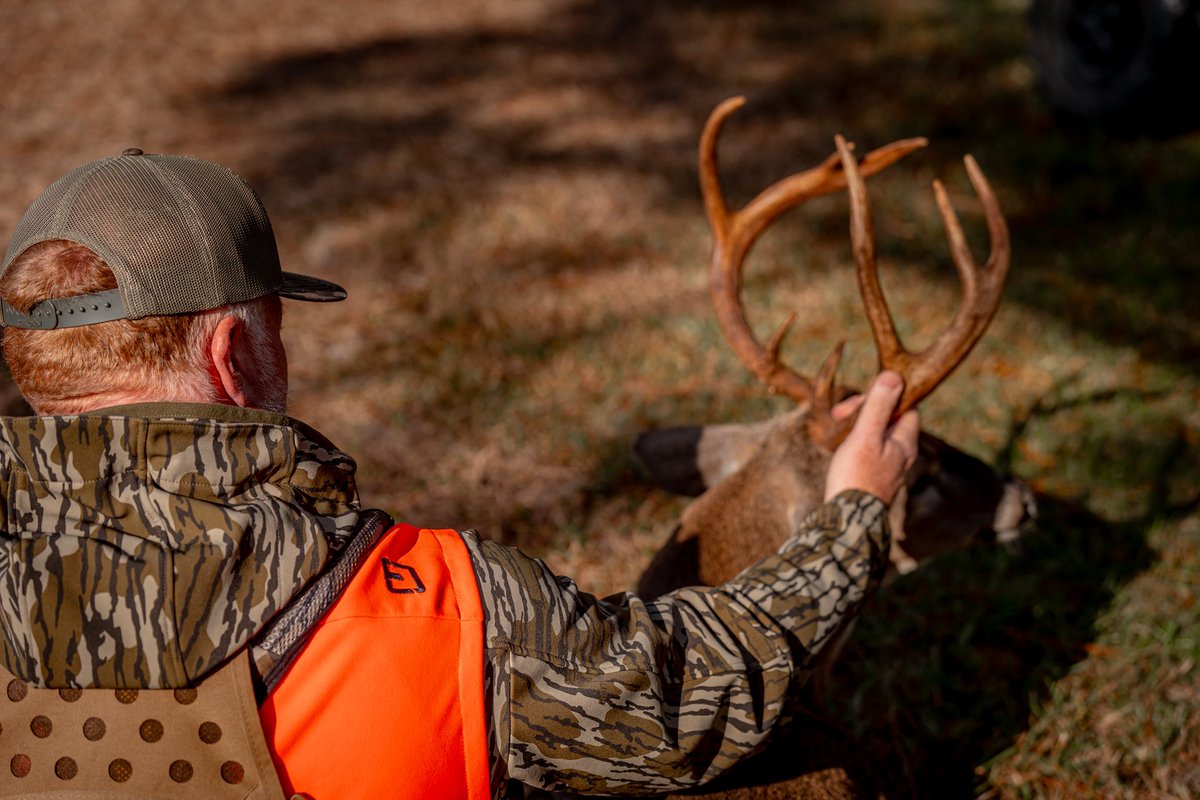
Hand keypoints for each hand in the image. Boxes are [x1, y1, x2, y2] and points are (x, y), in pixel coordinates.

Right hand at [823, 370, 919, 504]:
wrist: (847, 520)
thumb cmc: (856, 477)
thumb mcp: (865, 436)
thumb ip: (879, 407)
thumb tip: (894, 376)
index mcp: (905, 442)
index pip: (907, 407)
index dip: (887, 397)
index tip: (863, 400)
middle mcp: (902, 454)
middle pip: (889, 419)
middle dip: (864, 411)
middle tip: (839, 414)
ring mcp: (889, 467)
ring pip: (876, 435)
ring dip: (857, 427)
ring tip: (836, 430)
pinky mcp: (874, 477)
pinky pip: (868, 450)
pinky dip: (855, 443)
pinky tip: (840, 450)